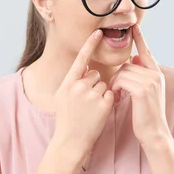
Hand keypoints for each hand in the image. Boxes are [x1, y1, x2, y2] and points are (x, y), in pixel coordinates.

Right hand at [52, 29, 113, 164]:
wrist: (70, 141)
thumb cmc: (67, 120)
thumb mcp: (63, 98)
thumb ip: (73, 82)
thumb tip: (85, 70)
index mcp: (67, 83)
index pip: (80, 60)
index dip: (89, 45)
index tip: (98, 32)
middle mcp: (78, 86)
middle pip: (95, 74)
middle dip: (94, 85)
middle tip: (86, 102)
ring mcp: (91, 95)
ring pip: (105, 84)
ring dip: (102, 94)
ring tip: (91, 109)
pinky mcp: (103, 104)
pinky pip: (111, 94)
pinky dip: (108, 101)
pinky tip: (99, 112)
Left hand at [109, 24, 170, 146]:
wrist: (154, 133)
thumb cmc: (147, 116)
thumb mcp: (146, 93)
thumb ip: (141, 76)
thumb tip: (134, 59)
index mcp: (157, 74)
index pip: (147, 52)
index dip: (140, 39)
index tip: (135, 27)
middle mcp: (156, 75)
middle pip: (128, 64)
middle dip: (118, 77)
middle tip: (116, 92)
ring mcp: (150, 81)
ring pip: (123, 72)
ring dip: (115, 84)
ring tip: (117, 96)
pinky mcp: (142, 90)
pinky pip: (121, 80)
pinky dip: (116, 88)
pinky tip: (118, 99)